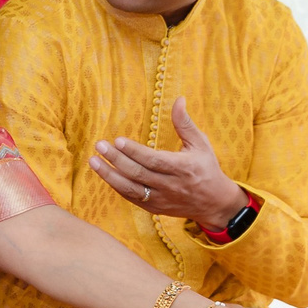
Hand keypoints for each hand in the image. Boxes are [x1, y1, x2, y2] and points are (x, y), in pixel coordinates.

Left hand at [90, 99, 247, 230]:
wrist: (214, 203)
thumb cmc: (206, 168)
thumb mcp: (200, 144)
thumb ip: (185, 123)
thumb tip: (178, 99)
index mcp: (182, 168)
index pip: (153, 160)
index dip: (134, 152)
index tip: (118, 140)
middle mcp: (170, 185)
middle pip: (138, 174)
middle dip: (116, 160)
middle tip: (99, 146)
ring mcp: (161, 199)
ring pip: (130, 189)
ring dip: (109, 176)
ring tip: (93, 161)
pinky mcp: (154, 208)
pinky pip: (131, 198)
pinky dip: (117, 187)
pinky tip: (105, 174)